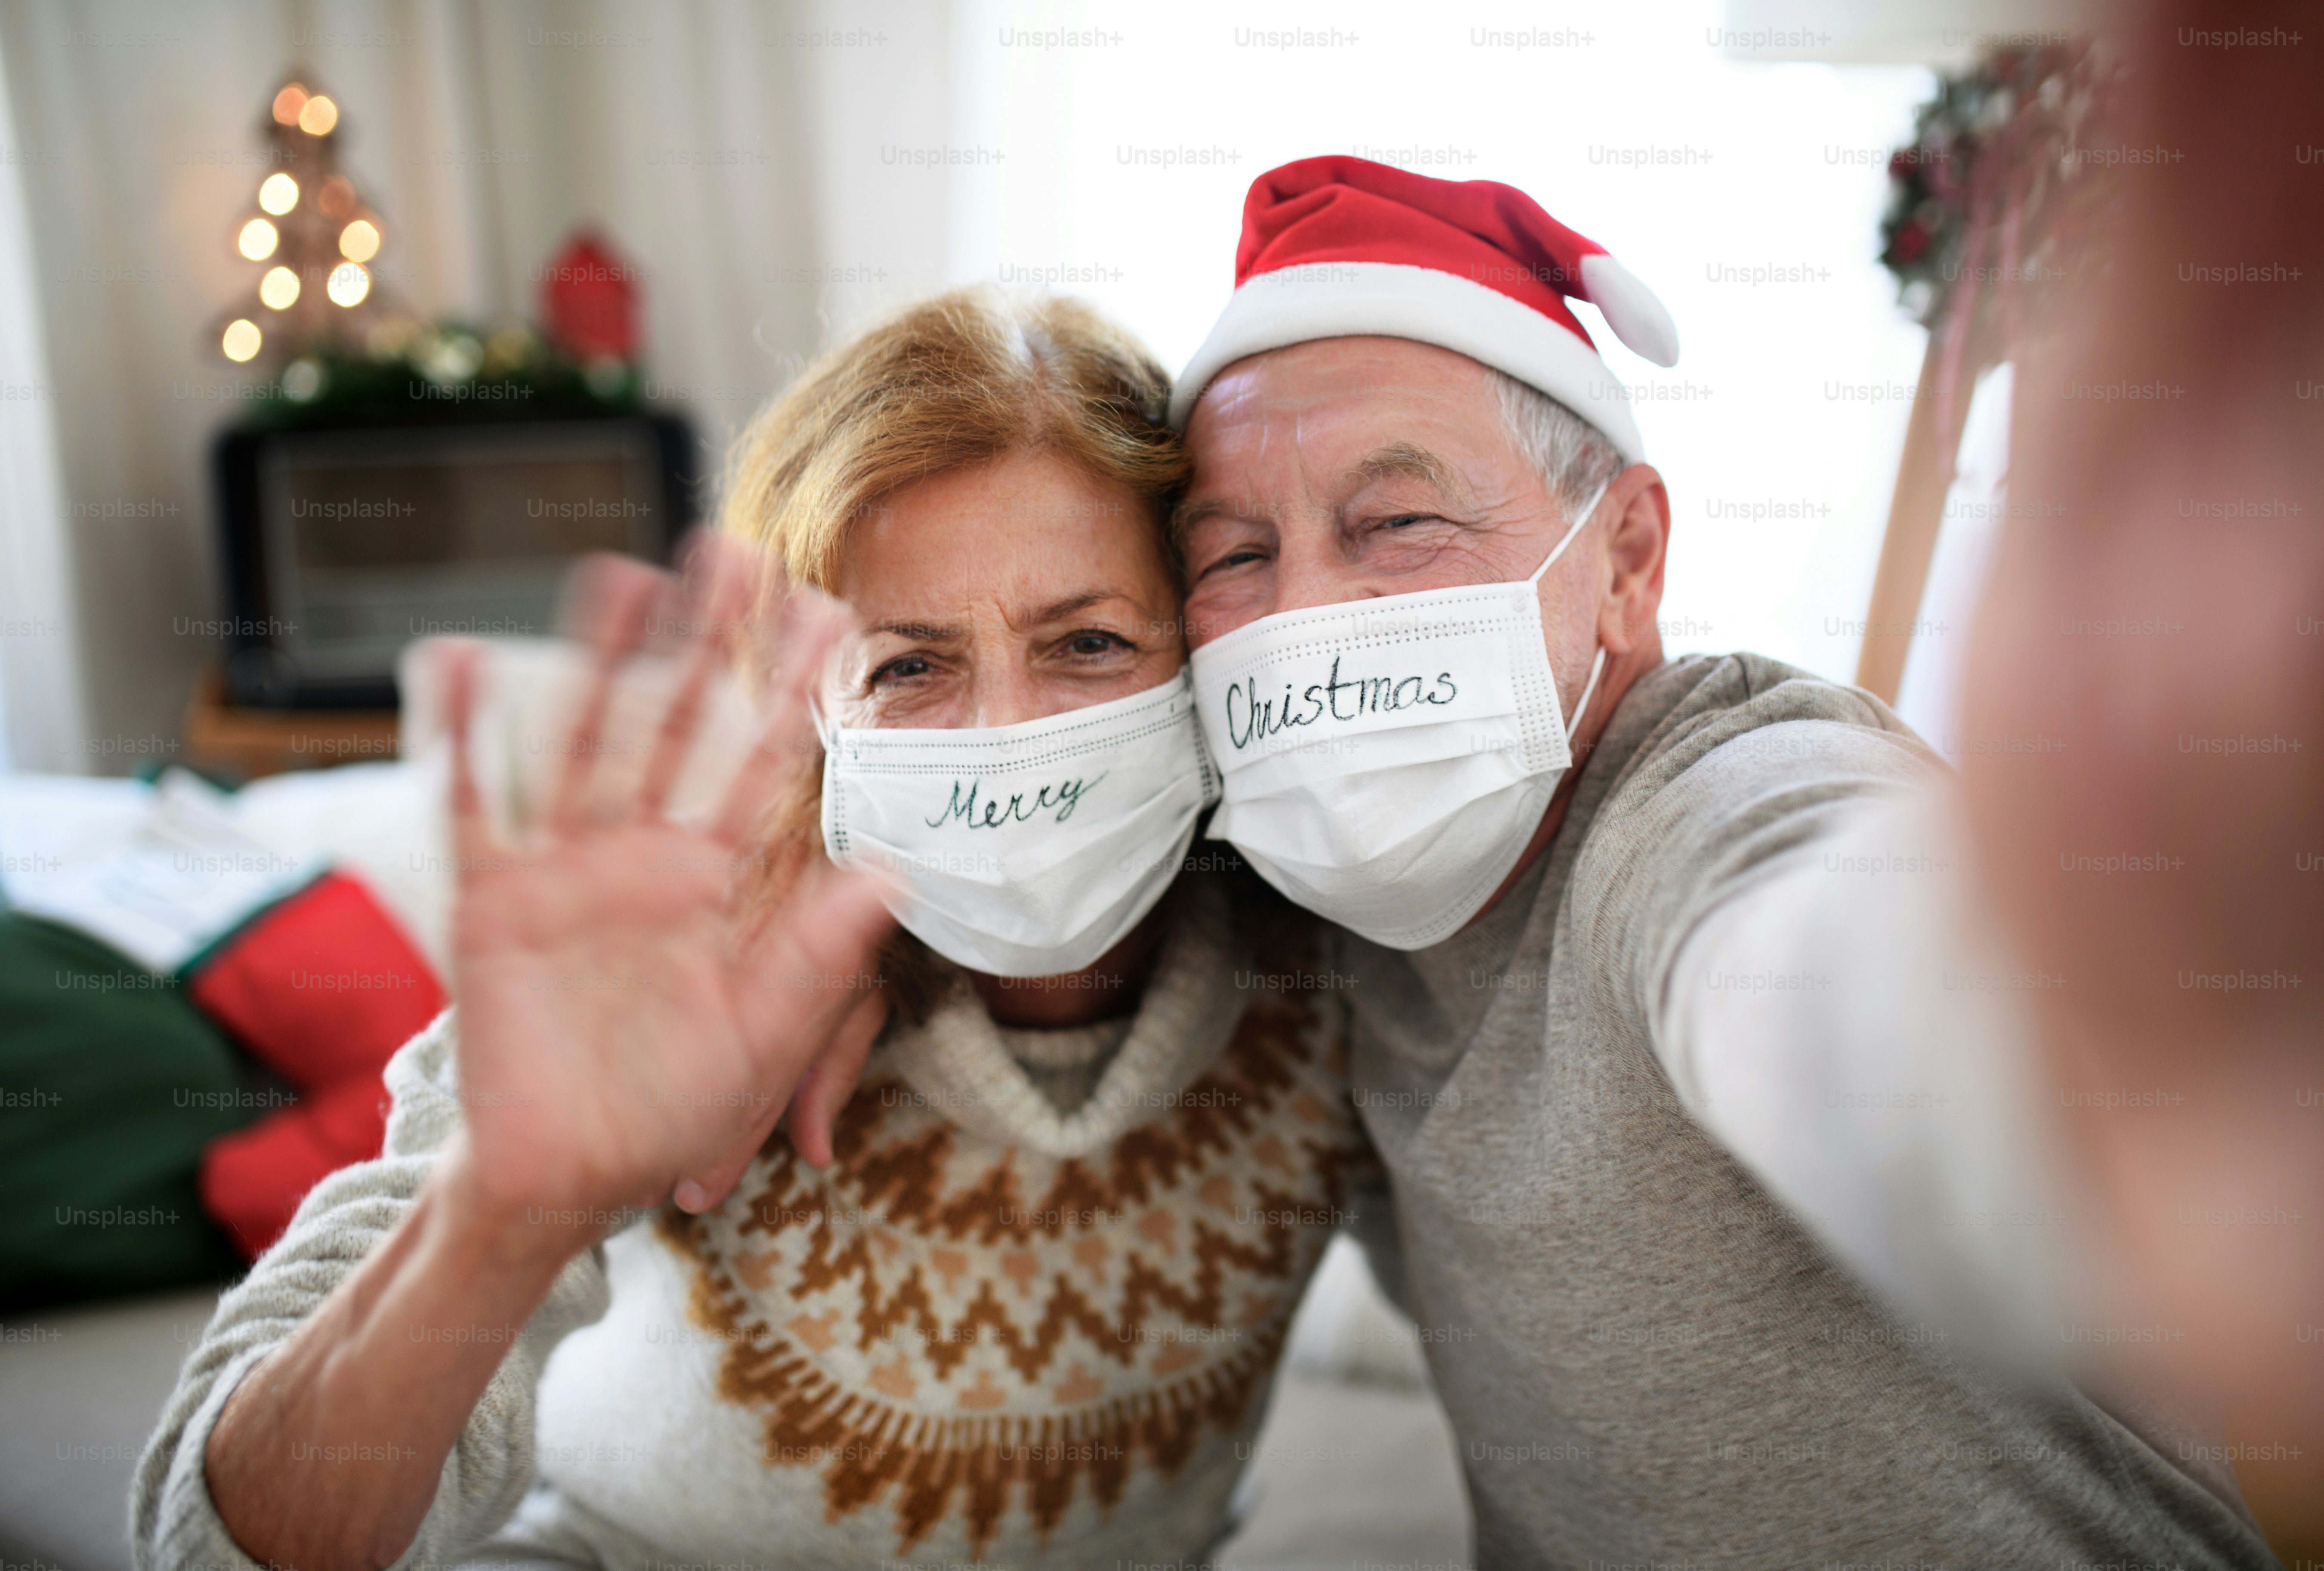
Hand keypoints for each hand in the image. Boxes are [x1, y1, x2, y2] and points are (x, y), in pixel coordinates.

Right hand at [440, 538, 893, 1240]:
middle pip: (675, 727)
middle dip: (702, 646)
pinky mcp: (491, 901)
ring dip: (598, 662)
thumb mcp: (764, 1031)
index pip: (762, 768)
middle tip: (734, 553)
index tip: (832, 618)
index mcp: (710, 884)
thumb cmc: (670, 1109)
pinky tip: (466, 661)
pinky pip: (476, 806)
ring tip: (620, 574)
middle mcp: (639, 859)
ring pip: (584, 743)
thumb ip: (824, 949)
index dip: (794, 696)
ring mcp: (563, 871)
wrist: (573, 1179)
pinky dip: (467, 737)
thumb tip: (897, 866)